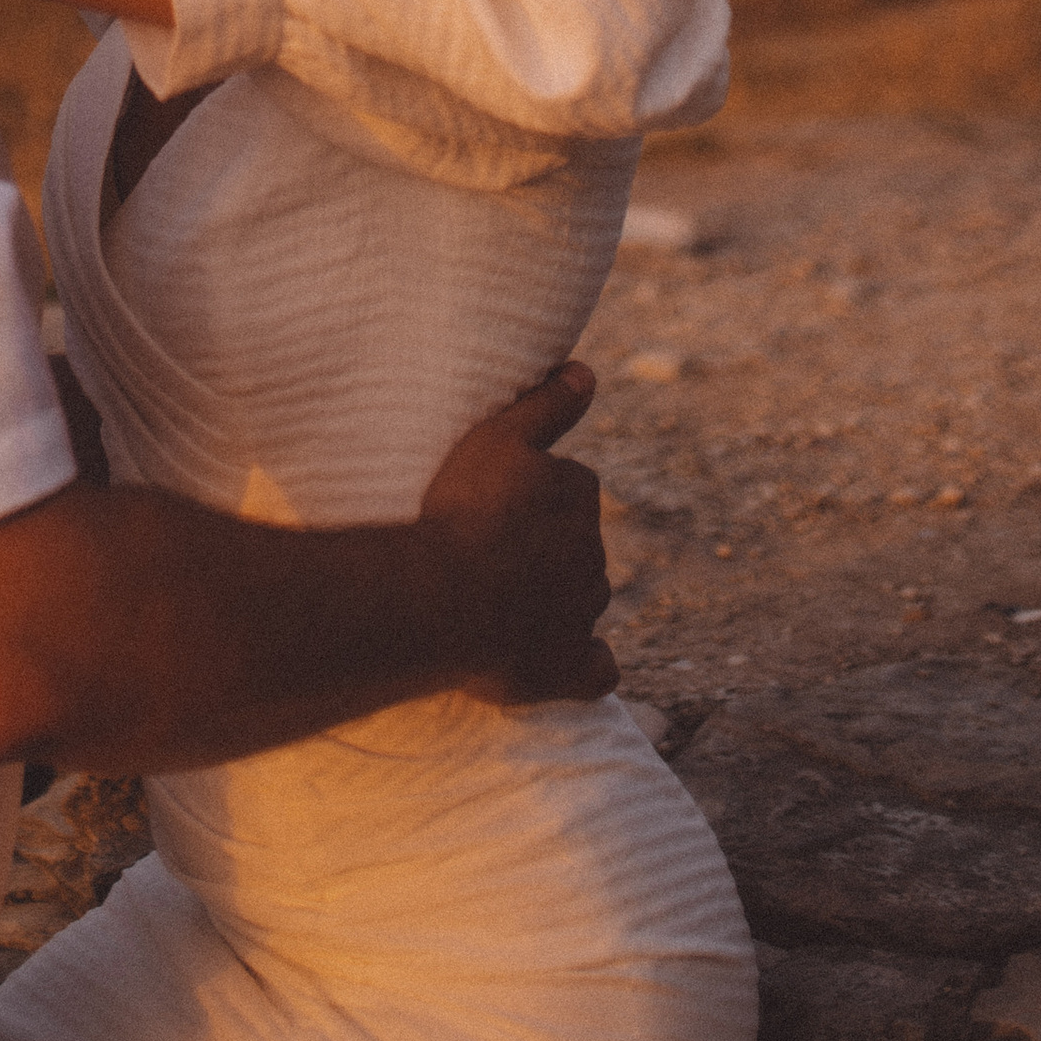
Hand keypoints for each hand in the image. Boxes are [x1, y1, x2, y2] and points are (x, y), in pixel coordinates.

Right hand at [416, 363, 615, 706]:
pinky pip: (595, 668)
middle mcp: (592, 553)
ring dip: (557, 599)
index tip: (500, 502)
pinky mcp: (571, 667)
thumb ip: (547, 404)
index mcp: (579, 495)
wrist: (445, 597)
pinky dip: (584, 663)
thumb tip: (587, 372)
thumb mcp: (498, 439)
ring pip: (583, 600)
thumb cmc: (464, 511)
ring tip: (501, 601)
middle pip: (576, 544)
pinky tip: (561, 659)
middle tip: (492, 551)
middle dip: (547, 546)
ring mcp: (584, 613)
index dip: (537, 494)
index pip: (572, 486)